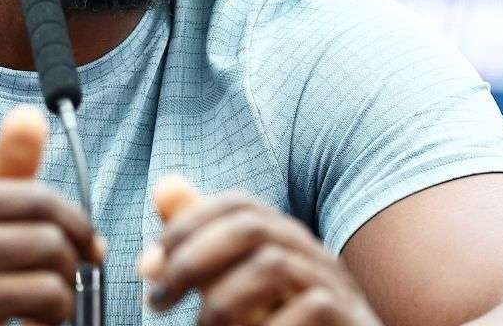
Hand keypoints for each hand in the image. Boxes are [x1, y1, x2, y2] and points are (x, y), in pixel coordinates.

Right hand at [0, 106, 104, 325]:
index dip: (78, 222)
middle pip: (48, 242)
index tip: (90, 245)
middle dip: (73, 266)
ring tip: (51, 308)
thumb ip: (3, 171)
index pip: (35, 198)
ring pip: (48, 290)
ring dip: (63, 304)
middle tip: (67, 281)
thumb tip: (32, 116)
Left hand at [138, 177, 381, 325]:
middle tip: (159, 299)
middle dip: (193, 258)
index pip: (237, 205)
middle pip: (251, 227)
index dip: (186, 224)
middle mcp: (313, 253)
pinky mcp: (353, 319)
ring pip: (273, 265)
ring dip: (223, 300)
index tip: (149, 263)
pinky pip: (311, 307)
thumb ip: (202, 247)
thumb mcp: (236, 286)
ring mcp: (337, 286)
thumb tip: (162, 189)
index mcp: (286, 240)